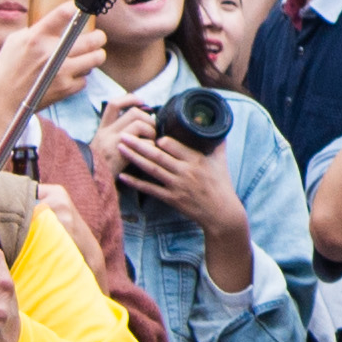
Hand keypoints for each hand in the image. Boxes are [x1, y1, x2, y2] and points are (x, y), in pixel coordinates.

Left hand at [110, 120, 224, 225]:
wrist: (221, 213)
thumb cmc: (221, 185)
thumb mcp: (221, 162)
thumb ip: (217, 144)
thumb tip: (218, 127)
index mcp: (196, 160)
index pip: (174, 145)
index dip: (159, 137)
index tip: (148, 129)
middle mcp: (185, 172)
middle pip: (158, 155)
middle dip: (139, 143)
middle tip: (124, 133)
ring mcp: (176, 186)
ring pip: (151, 169)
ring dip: (134, 157)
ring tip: (120, 147)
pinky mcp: (171, 199)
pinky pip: (150, 189)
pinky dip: (135, 183)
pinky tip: (123, 176)